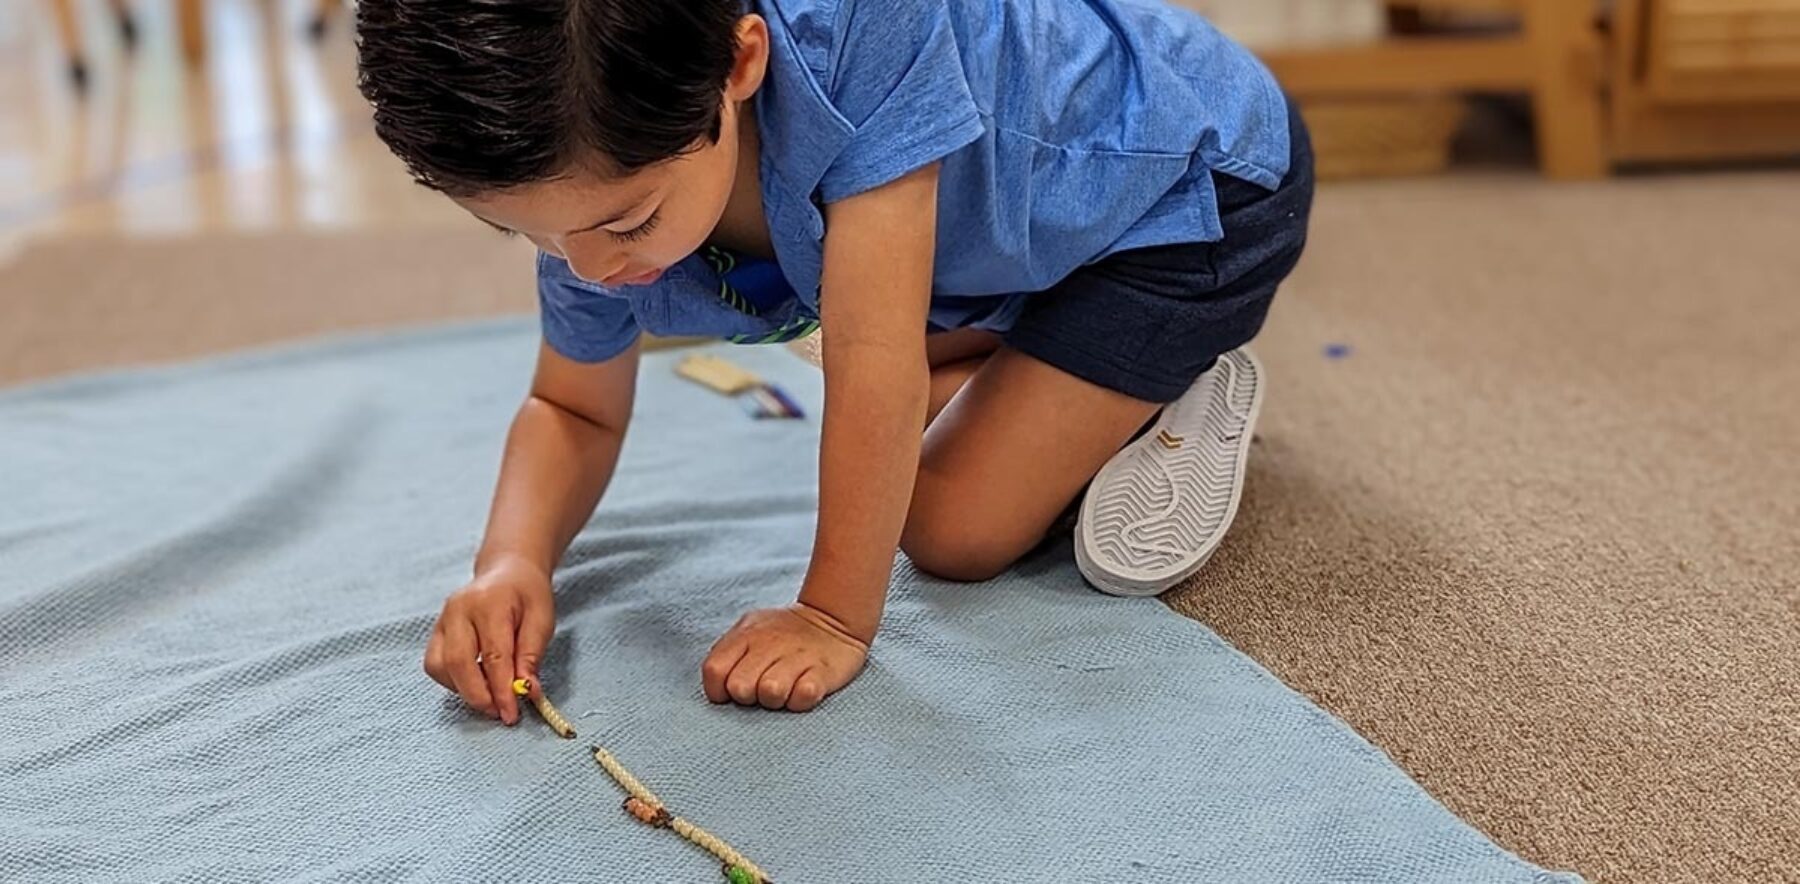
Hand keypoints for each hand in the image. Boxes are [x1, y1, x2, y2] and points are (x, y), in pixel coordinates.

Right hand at [424, 557, 554, 724]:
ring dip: (464, 690)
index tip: (511, 713)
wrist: (507, 571)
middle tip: (499, 713)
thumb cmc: (528, 595)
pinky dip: (453, 681)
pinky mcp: (435, 631)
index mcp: (489, 603)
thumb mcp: (543, 619)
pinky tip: (476, 682)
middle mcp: (458, 609)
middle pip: (458, 663)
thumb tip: (527, 691)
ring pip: (440, 666)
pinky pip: (435, 664)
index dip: (501, 690)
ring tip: (490, 697)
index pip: (493, 656)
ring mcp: (442, 619)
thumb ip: (532, 655)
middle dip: (478, 696)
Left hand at [701, 603, 869, 711]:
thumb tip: (717, 687)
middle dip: (748, 697)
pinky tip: (802, 688)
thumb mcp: (749, 630)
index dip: (719, 690)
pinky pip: (803, 696)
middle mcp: (769, 643)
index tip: (732, 692)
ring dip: (776, 700)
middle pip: (740, 688)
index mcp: (746, 635)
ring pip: (770, 693)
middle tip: (762, 689)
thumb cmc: (782, 635)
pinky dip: (801, 699)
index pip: (714, 670)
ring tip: (784, 689)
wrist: (832, 620)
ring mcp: (797, 656)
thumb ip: (729, 654)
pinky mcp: (823, 671)